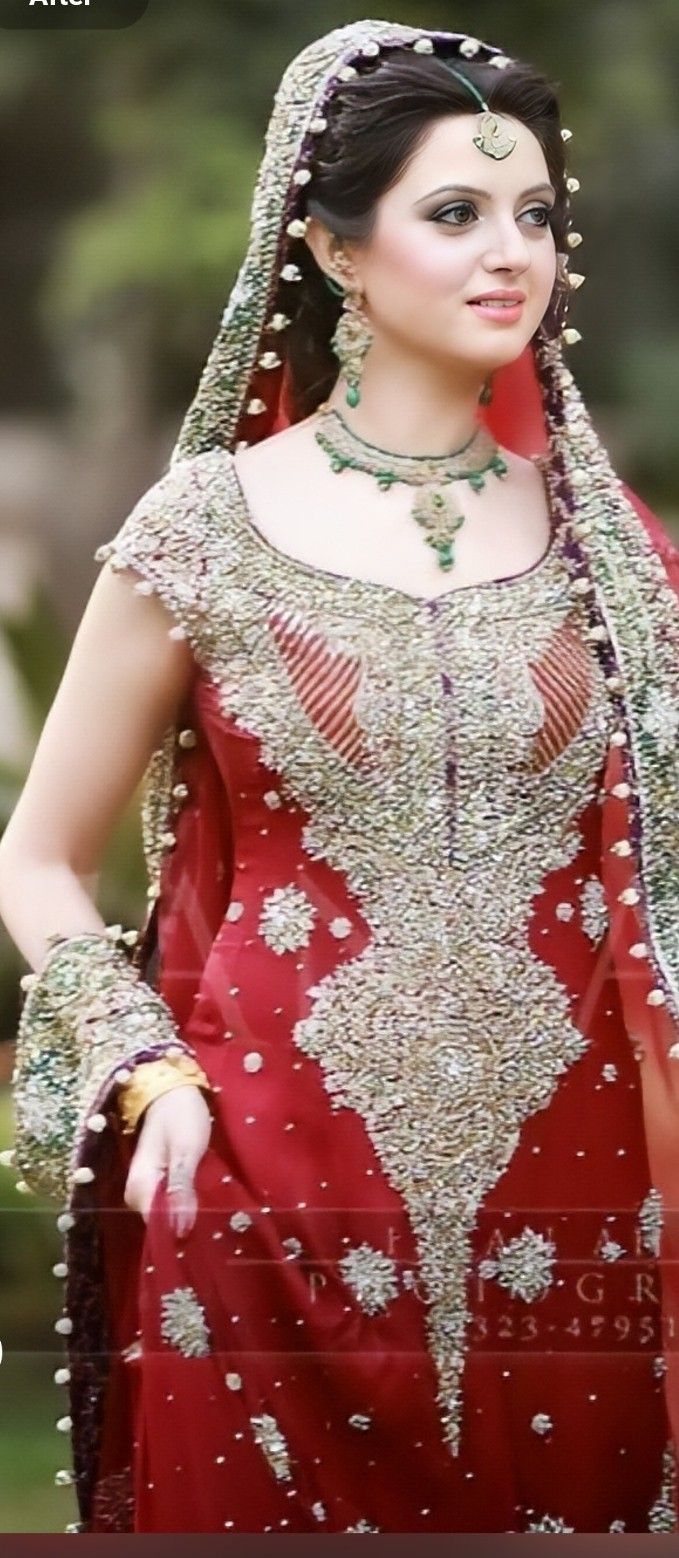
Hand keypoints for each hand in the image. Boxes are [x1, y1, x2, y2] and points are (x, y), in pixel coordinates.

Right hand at [123, 1084, 211, 1237]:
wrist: (173, 1091)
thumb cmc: (182, 1117)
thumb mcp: (186, 1152)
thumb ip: (181, 1190)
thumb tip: (179, 1230)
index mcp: (139, 1184)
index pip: (154, 1225)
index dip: (177, 1232)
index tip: (201, 1237)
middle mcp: (136, 1190)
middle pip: (158, 1222)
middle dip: (182, 1225)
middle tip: (211, 1224)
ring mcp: (145, 1185)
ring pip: (163, 1212)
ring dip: (184, 1215)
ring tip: (210, 1217)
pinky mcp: (155, 1180)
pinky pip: (166, 1202)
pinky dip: (182, 1204)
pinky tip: (200, 1204)